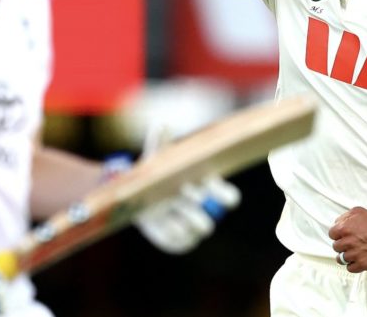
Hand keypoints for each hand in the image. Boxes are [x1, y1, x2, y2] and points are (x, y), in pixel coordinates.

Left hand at [132, 123, 240, 253]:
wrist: (138, 201)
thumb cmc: (155, 175)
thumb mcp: (157, 160)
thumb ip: (161, 144)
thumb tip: (162, 125)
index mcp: (206, 188)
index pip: (228, 196)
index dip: (226, 195)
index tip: (215, 188)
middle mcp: (206, 209)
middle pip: (214, 209)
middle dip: (198, 199)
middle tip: (183, 189)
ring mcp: (196, 226)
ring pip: (205, 226)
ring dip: (189, 215)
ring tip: (171, 206)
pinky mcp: (182, 241)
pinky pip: (182, 238)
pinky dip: (171, 227)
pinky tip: (160, 219)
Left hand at [327, 207, 366, 272]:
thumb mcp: (358, 211)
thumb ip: (344, 217)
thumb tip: (337, 224)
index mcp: (344, 228)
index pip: (331, 234)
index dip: (337, 234)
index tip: (342, 235)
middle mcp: (348, 242)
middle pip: (336, 247)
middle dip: (341, 244)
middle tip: (349, 243)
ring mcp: (356, 254)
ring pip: (341, 259)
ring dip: (345, 255)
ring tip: (352, 253)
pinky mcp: (364, 264)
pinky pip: (350, 268)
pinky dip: (352, 265)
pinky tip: (357, 260)